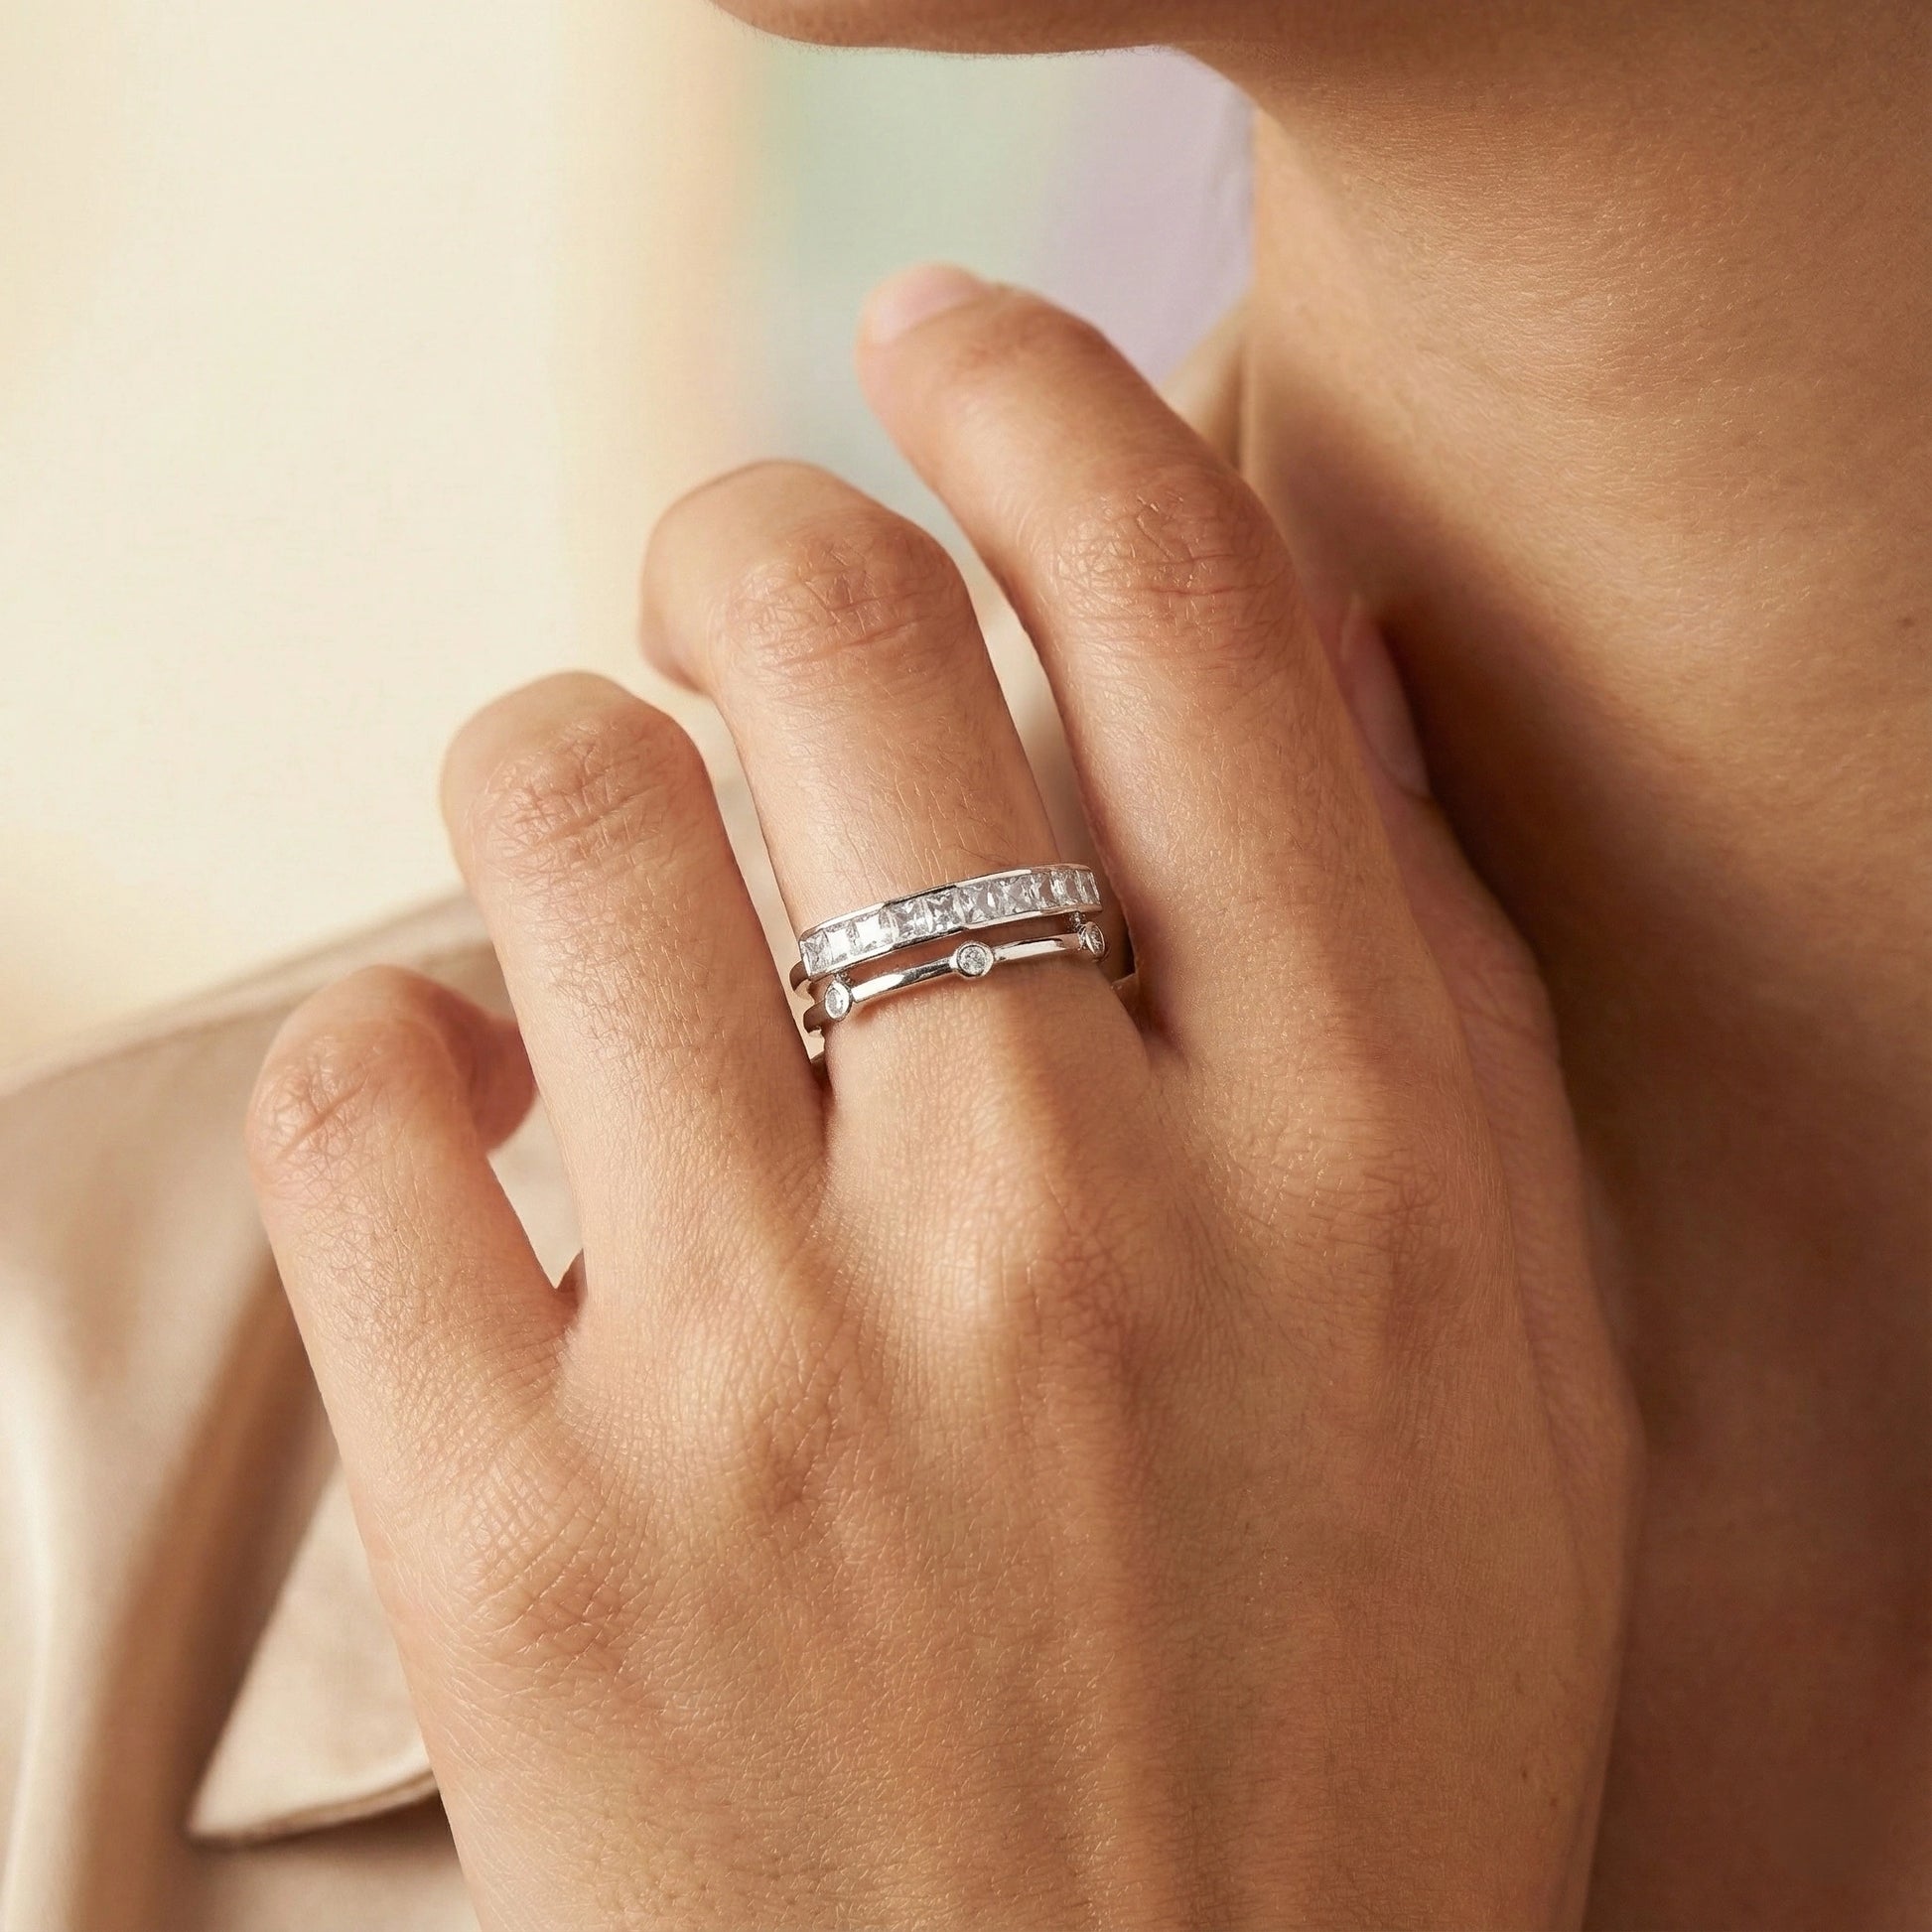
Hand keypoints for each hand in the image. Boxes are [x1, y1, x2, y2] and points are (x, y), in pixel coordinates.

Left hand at [248, 269, 1637, 1929]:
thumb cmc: (1348, 1736)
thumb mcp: (1510, 1359)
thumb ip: (1433, 990)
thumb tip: (1301, 672)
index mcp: (1350, 1155)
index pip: (1172, 602)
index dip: (1036, 390)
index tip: (943, 330)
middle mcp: (1063, 1219)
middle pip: (818, 630)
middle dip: (751, 552)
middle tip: (737, 608)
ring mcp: (773, 1374)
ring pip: (557, 809)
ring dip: (560, 776)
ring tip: (606, 878)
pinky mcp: (524, 1532)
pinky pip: (358, 1100)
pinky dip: (390, 1056)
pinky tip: (477, 1124)